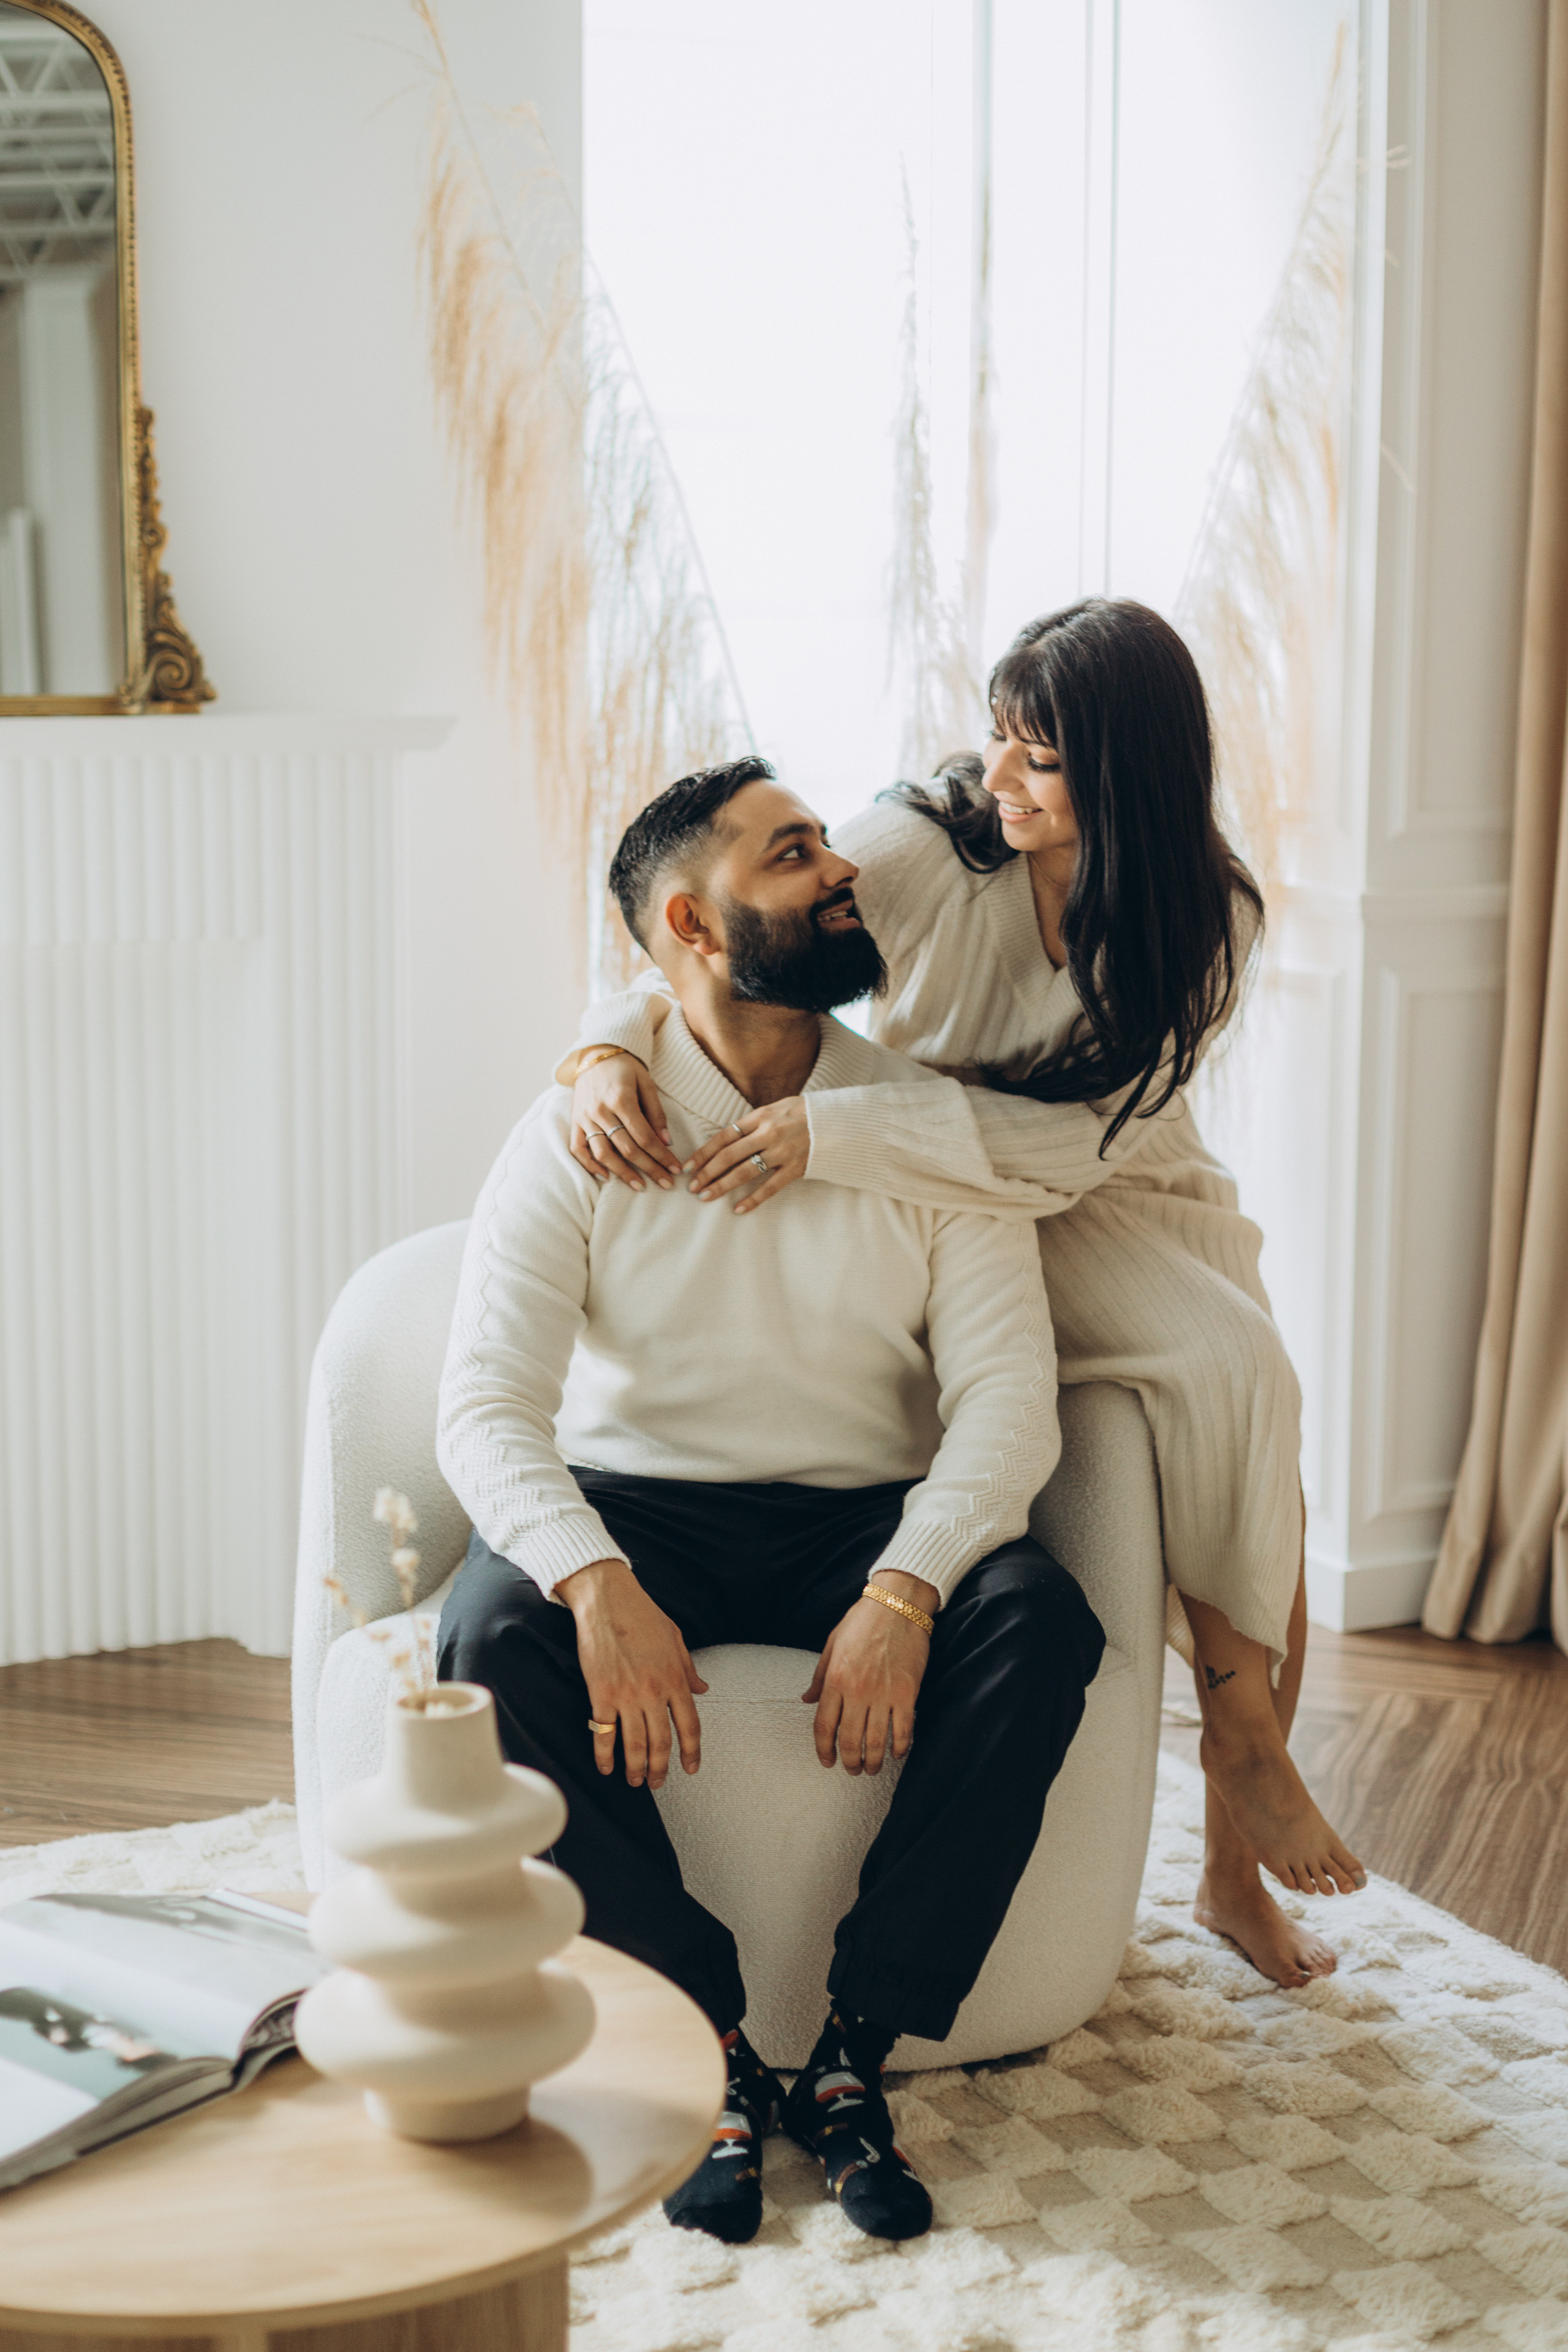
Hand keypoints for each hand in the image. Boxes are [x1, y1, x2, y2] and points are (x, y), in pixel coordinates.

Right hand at [557, 1559, 707, 1788]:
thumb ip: (688, 1667)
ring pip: (635, 1744)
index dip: (691, 1752)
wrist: (608, 1599)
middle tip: (657, 1783)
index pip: (690, 1725)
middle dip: (660, 1768)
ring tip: (634, 1780)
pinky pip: (604, 1733)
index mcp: (676, 1678)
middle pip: (662, 1742)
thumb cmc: (642, 1614)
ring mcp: (627, 1695)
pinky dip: (605, 1754)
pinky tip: (606, 1766)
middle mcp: (654, 1691)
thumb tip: (703, 1688)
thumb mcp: (675, 1638)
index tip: (691, 1769)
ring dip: (635, 1768)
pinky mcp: (601, 1693)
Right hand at [569, 1053, 680, 1191]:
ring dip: (622, 1173)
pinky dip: (590, 1165)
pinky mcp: (575, 1121)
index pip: (645, 1137)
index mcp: (621, 1099)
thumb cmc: (626, 1068)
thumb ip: (656, 1113)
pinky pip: (578, 1149)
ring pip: (602, 1153)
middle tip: (666, 1183)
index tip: (676, 1169)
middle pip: (627, 1149)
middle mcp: (600, 1111)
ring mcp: (585, 1117)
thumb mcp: (647, 1083)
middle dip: (649, 1169)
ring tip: (639, 1185)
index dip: (662, 1156)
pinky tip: (606, 1176)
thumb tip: (666, 1142)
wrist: (596, 1054)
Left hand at [686, 1096, 809, 1213]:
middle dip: (707, 1172)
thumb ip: (752, 1123)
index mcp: (760, 1117)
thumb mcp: (775, 1109)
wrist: (838, 1120)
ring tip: (705, 1197)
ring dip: (722, 1185)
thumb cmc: (803, 1113)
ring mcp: (782, 1152)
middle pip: (729, 1156)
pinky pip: (770, 1187)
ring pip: (744, 1172)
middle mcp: (768, 1134)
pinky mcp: (795, 1168)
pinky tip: (738, 1209)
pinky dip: (753, 1199)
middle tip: (692, 1187)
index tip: (688, 1166)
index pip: (724, 1136)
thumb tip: (727, 1139)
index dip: (703, 1152)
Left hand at [801, 1574, 937, 1774]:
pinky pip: (903, 1730)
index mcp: (835, 1679)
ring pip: (876, 1741)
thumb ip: (819, 1677)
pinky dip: (900, 1747)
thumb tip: (806, 1700)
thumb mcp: (832, 1645)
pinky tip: (897, 1754)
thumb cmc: (863, 1621)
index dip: (824, 1749)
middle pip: (850, 1740)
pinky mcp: (907, 1693)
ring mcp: (884, 1694)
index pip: (823, 1726)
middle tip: (852, 1771)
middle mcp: (857, 1691)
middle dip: (849, 1762)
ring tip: (872, 1769)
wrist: (898, 1604)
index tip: (827, 1761)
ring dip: (874, 1761)